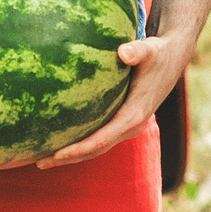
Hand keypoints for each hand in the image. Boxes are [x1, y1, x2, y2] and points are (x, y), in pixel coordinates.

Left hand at [39, 33, 187, 167]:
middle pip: (94, 150)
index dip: (78, 149)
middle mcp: (130, 126)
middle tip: (38, 161)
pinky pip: (99, 137)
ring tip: (41, 158)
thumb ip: (137, 51)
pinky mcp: (123, 121)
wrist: (172, 58)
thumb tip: (123, 52)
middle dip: (67, 158)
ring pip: (96, 147)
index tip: (56, 154)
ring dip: (71, 154)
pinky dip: (80, 143)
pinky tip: (59, 140)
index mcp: (134, 115)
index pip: (101, 139)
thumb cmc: (158, 53)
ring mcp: (127, 126)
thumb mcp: (150, 50)